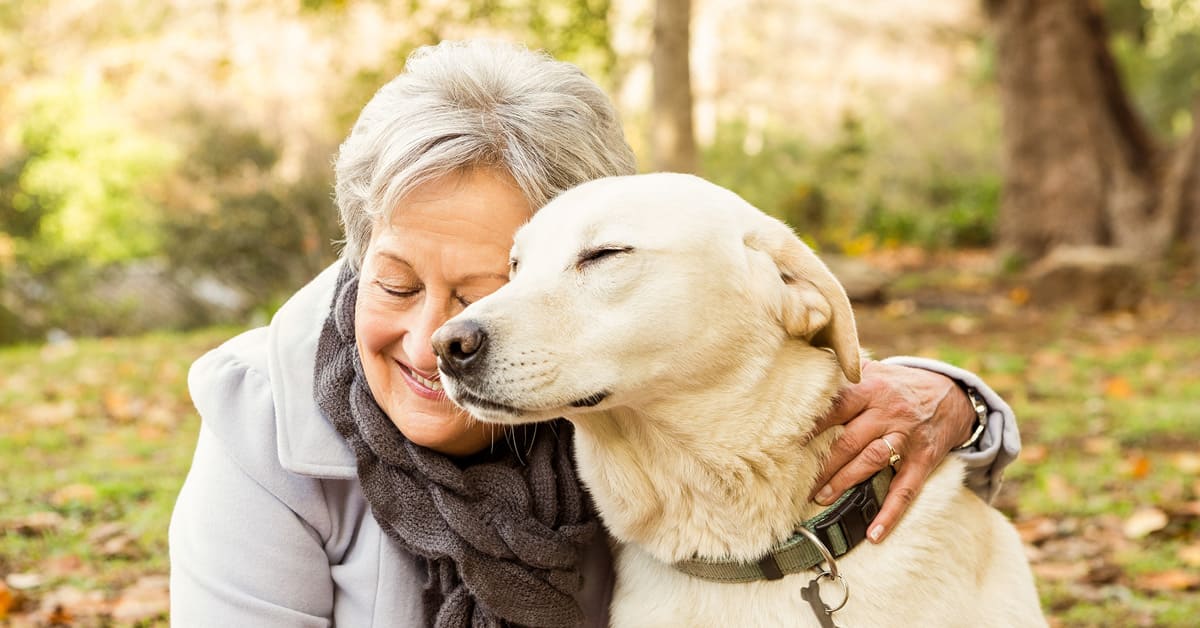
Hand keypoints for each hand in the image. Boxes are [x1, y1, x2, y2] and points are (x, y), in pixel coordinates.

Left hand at [808, 360, 974, 542]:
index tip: (785, 440)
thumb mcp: (875, 371)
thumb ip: (845, 376)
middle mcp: (888, 413)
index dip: (810, 425)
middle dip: (821, 463)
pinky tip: (875, 533)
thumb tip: (804, 374)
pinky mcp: (923, 460)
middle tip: (795, 481)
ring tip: (820, 498)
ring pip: (871, 461)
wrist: (952, 396)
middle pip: (849, 440)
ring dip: (844, 482)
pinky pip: (906, 490)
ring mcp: (906, 438)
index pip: (835, 407)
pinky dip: (891, 513)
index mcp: (871, 389)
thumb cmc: (900, 386)